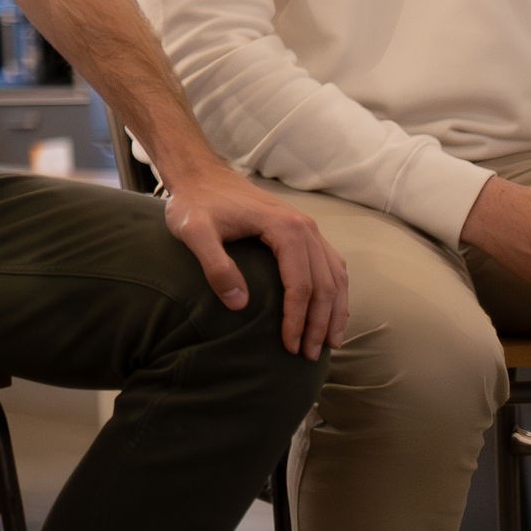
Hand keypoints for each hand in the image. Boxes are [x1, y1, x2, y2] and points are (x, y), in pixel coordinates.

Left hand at [156, 158, 350, 358]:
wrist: (200, 175)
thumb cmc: (195, 204)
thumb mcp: (194, 233)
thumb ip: (215, 266)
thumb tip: (241, 305)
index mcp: (285, 228)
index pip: (300, 285)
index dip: (297, 319)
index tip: (289, 346)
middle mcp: (305, 227)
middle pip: (324, 284)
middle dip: (319, 323)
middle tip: (308, 355)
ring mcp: (308, 227)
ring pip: (335, 275)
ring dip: (335, 311)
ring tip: (329, 343)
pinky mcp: (303, 230)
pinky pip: (331, 264)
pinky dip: (336, 290)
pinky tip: (332, 311)